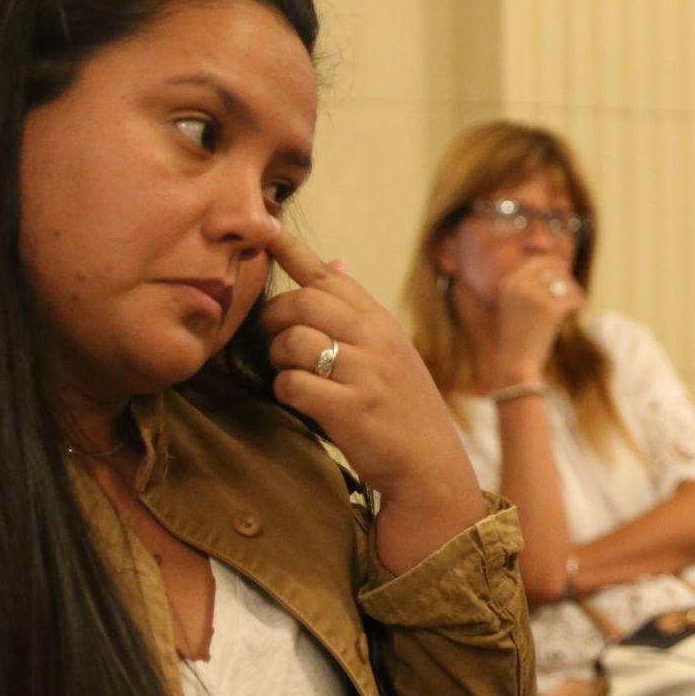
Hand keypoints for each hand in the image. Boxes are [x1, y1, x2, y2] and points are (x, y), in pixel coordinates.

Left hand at [260, 230, 482, 522]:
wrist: (430, 465)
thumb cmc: (402, 406)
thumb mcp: (391, 349)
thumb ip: (358, 309)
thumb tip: (333, 261)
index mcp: (381, 322)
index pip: (330, 276)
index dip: (292, 251)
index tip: (264, 230)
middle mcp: (376, 339)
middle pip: (302, 302)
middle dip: (274, 317)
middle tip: (275, 339)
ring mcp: (365, 373)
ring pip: (293, 342)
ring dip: (279, 359)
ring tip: (291, 373)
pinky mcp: (350, 408)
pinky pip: (293, 384)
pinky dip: (286, 391)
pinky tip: (300, 401)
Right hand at [489, 256, 583, 386]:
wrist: (515, 362)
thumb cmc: (517, 337)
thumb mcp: (516, 306)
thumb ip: (530, 286)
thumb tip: (558, 266)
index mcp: (507, 283)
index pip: (535, 262)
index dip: (552, 263)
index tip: (564, 267)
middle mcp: (519, 286)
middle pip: (552, 269)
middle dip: (565, 277)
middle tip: (572, 290)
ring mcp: (534, 296)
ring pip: (564, 281)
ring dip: (573, 290)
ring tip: (576, 302)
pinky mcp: (550, 309)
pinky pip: (572, 298)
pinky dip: (579, 302)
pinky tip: (578, 309)